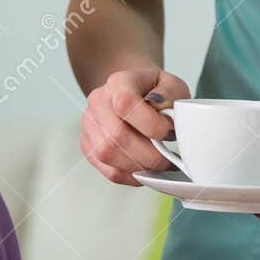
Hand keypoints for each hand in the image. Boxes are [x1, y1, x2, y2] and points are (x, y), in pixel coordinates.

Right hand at [80, 67, 191, 185]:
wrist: (132, 91)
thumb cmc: (153, 90)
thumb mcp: (170, 84)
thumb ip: (171, 97)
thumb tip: (166, 120)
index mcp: (118, 82)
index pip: (126, 104)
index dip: (151, 125)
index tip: (168, 132)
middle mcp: (98, 102)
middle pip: (116, 136)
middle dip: (149, 155)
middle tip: (168, 159)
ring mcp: (89, 125)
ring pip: (108, 155)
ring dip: (139, 167)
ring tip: (158, 165)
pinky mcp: (88, 146)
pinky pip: (108, 170)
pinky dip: (131, 176)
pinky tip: (145, 171)